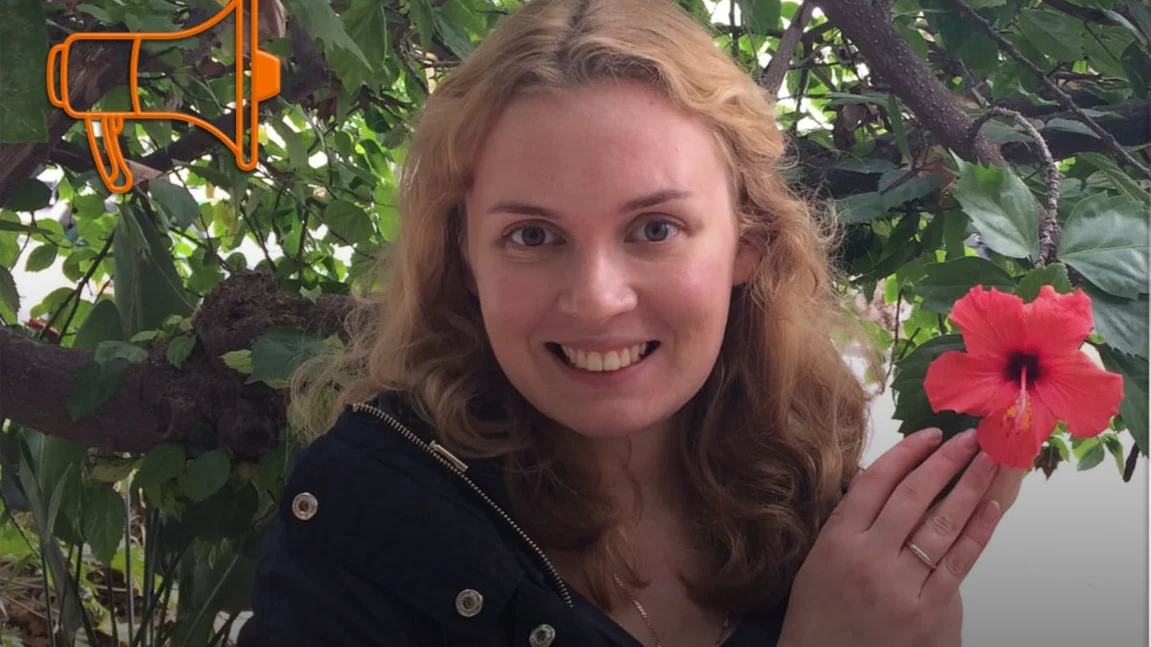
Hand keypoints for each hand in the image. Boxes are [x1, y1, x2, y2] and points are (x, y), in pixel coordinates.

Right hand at [777, 428, 1008, 646]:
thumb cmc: (819, 614)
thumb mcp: (819, 559)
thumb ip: (851, 523)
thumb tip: (889, 484)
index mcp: (838, 539)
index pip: (877, 482)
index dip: (907, 453)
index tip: (930, 434)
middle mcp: (868, 557)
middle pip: (913, 496)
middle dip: (945, 461)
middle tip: (968, 439)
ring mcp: (899, 584)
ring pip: (941, 523)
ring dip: (970, 487)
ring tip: (988, 462)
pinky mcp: (926, 611)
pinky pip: (958, 562)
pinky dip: (978, 531)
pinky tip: (992, 506)